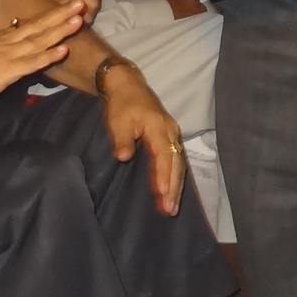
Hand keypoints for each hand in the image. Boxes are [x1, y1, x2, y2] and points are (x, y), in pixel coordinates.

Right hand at [0, 1, 84, 121]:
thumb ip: (3, 50)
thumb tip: (16, 46)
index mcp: (4, 38)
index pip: (32, 24)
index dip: (51, 15)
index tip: (68, 6)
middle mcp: (9, 42)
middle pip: (39, 26)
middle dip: (61, 14)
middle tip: (81, 2)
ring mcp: (10, 55)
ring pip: (39, 40)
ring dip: (60, 30)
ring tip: (78, 20)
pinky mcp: (7, 70)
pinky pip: (31, 62)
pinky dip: (48, 55)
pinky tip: (63, 50)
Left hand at [97, 60, 187, 214]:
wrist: (128, 86)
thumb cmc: (122, 105)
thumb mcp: (118, 120)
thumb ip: (122, 139)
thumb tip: (124, 157)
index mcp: (158, 126)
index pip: (164, 154)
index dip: (164, 174)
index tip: (163, 193)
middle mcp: (171, 132)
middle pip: (176, 162)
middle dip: (174, 187)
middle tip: (169, 209)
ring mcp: (173, 135)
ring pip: (179, 163)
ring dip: (176, 186)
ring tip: (172, 208)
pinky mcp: (170, 139)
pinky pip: (176, 161)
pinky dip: (174, 178)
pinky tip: (171, 193)